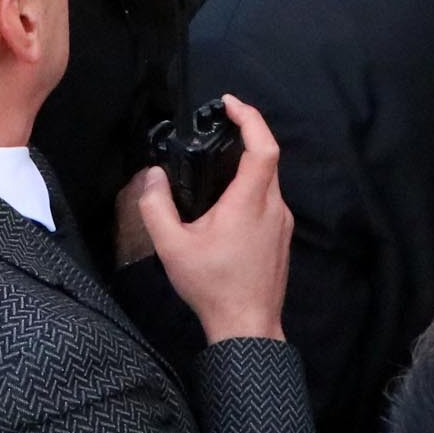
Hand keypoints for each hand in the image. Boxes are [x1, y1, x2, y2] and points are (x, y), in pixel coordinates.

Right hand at [136, 96, 291, 345]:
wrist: (247, 328)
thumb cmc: (212, 286)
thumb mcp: (172, 247)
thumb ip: (156, 207)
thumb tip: (151, 175)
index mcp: (250, 202)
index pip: (263, 147)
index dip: (250, 118)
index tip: (228, 104)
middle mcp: (273, 207)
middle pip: (268, 158)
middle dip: (246, 135)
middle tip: (218, 127)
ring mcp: (282, 224)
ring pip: (269, 180)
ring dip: (248, 163)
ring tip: (217, 163)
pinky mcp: (281, 238)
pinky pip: (269, 199)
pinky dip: (251, 186)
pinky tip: (227, 202)